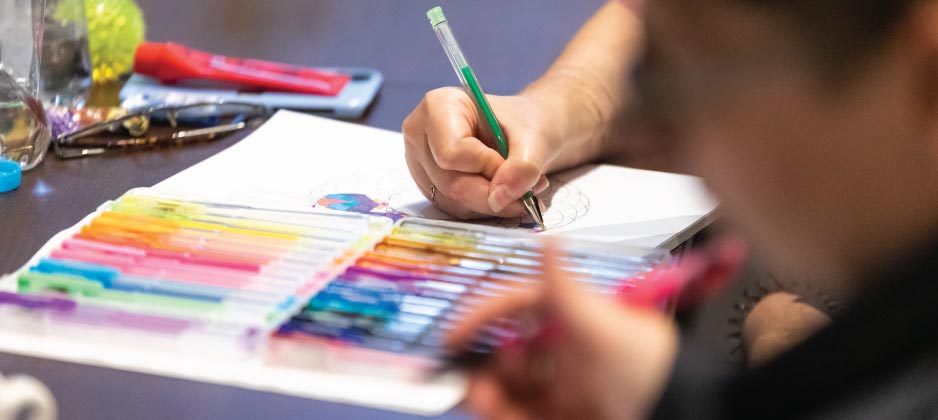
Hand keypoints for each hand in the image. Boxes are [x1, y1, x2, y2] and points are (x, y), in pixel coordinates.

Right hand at [402, 88, 558, 218]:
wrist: (525, 131)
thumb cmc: (524, 123)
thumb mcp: (535, 137)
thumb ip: (523, 167)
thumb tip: (501, 198)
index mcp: (438, 106)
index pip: (451, 153)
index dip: (487, 167)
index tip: (513, 163)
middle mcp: (420, 134)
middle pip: (451, 182)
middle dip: (494, 192)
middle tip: (530, 188)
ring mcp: (420, 163)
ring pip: (454, 201)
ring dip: (493, 202)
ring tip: (520, 185)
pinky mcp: (429, 186)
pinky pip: (456, 210)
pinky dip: (484, 208)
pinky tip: (502, 191)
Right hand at [448, 239, 678, 419]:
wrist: (669, 417)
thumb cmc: (648, 368)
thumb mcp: (601, 325)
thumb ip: (565, 287)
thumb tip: (548, 239)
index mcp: (574, 318)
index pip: (519, 306)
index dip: (485, 315)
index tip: (455, 329)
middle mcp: (565, 350)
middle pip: (509, 348)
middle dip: (483, 358)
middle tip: (463, 369)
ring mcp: (563, 386)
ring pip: (510, 383)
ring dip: (487, 387)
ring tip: (479, 394)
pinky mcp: (561, 415)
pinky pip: (520, 411)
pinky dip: (500, 411)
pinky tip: (491, 408)